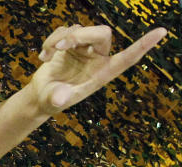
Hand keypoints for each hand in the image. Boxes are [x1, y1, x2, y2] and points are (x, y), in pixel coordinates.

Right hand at [29, 24, 166, 114]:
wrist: (40, 95)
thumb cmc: (51, 101)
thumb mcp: (53, 102)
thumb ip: (58, 99)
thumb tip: (59, 99)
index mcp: (102, 73)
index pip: (127, 58)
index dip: (143, 45)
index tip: (161, 32)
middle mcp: (97, 58)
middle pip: (102, 33)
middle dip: (80, 36)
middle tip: (60, 47)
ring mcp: (84, 49)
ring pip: (80, 29)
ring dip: (60, 39)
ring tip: (46, 55)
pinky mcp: (70, 44)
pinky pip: (65, 30)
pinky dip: (51, 40)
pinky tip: (43, 56)